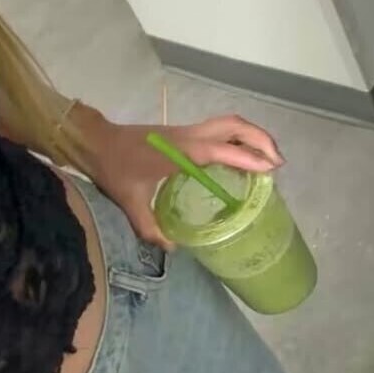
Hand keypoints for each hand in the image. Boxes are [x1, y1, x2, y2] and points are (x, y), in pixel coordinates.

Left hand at [88, 112, 284, 249]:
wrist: (96, 141)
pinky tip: (239, 158)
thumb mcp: (129, 202)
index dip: (249, 158)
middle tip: (278, 163)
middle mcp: (188, 136)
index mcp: (180, 152)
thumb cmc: (113, 169)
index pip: (223, 150)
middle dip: (261, 139)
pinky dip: (236, 139)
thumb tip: (172, 248)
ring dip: (251, 135)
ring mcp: (185, 131)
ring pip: (227, 123)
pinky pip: (216, 130)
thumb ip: (150, 228)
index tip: (271, 169)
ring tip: (266, 158)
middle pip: (234, 126)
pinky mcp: (181, 132)